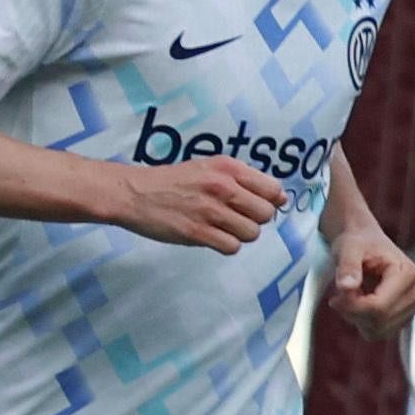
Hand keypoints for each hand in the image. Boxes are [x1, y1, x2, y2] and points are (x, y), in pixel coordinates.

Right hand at [107, 155, 288, 252]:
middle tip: (234, 217)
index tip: (253, 204)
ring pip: (252, 233)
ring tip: (221, 227)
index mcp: (227, 168)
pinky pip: (232, 247)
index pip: (272, 189)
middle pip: (266, 214)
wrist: (133, 193)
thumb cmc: (174, 182)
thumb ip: (245, 180)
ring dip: (240, 234)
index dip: (268, 201)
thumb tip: (281, 198)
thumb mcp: (209, 168)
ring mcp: (209, 210)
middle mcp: (222, 186)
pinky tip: (211, 236)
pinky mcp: (197, 232)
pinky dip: (225, 245)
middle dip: (254, 219)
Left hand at [323, 223, 414, 338]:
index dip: (353, 306)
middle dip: (353, 313)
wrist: (365, 242)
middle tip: (338, 297)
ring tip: (350, 298)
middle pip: (380, 320)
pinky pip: (380, 333)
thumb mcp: (348, 248)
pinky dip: (363, 324)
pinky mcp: (404, 316)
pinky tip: (358, 306)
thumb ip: (347, 266)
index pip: (379, 307)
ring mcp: (413, 306)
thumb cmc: (358, 242)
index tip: (335, 297)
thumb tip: (346, 287)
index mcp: (407, 273)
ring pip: (379, 330)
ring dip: (357, 318)